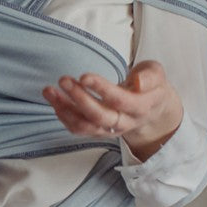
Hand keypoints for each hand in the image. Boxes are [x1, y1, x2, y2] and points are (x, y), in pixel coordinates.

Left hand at [42, 60, 182, 160]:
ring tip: (49, 90)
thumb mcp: (157, 74)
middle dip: (79, 98)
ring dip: (64, 109)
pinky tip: (54, 100)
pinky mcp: (98, 131)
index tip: (84, 76)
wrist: (152, 109)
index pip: (120, 100)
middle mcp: (125, 122)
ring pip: (85, 125)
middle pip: (99, 116)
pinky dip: (64, 116)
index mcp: (141, 107)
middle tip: (64, 80)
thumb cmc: (150, 86)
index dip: (102, 89)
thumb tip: (138, 81)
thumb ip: (150, 76)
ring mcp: (110, 129)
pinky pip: (78, 129)